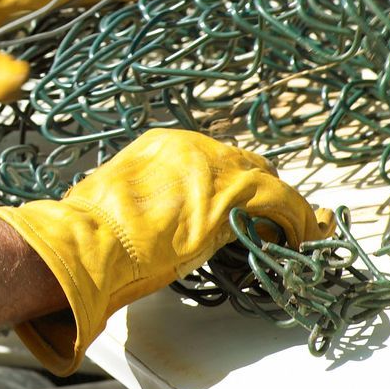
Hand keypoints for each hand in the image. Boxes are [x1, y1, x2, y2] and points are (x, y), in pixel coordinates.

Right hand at [0, 129, 334, 373]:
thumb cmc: (92, 235)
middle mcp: (190, 146)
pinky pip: (282, 202)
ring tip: (292, 234)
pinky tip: (301, 239)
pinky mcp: (232, 194)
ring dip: (282, 209)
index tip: (238, 211)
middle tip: (271, 223)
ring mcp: (213, 167)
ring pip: (267, 181)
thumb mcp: (119, 206)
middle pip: (245, 163)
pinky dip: (297, 221)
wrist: (88, 243)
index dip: (230, 186)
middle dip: (261, 194)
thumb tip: (148, 226)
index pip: (212, 160)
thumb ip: (144, 206)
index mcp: (159, 146)